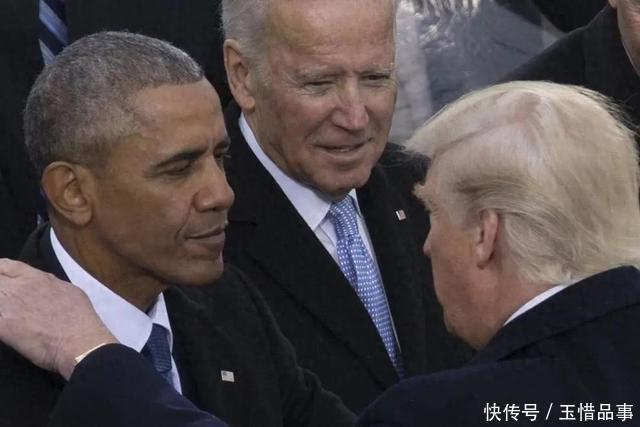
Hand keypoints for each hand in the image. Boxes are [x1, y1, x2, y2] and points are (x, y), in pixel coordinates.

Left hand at [0, 259, 116, 378]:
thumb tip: (40, 284)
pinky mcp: (2, 328)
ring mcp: (7, 308)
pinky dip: (1, 322)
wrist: (78, 341)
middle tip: (6, 298)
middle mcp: (18, 289)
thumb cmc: (79, 317)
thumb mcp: (68, 290)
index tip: (1, 278)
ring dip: (1, 304)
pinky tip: (7, 327)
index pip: (5, 265)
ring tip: (9, 313)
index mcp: (35, 278)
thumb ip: (48, 283)